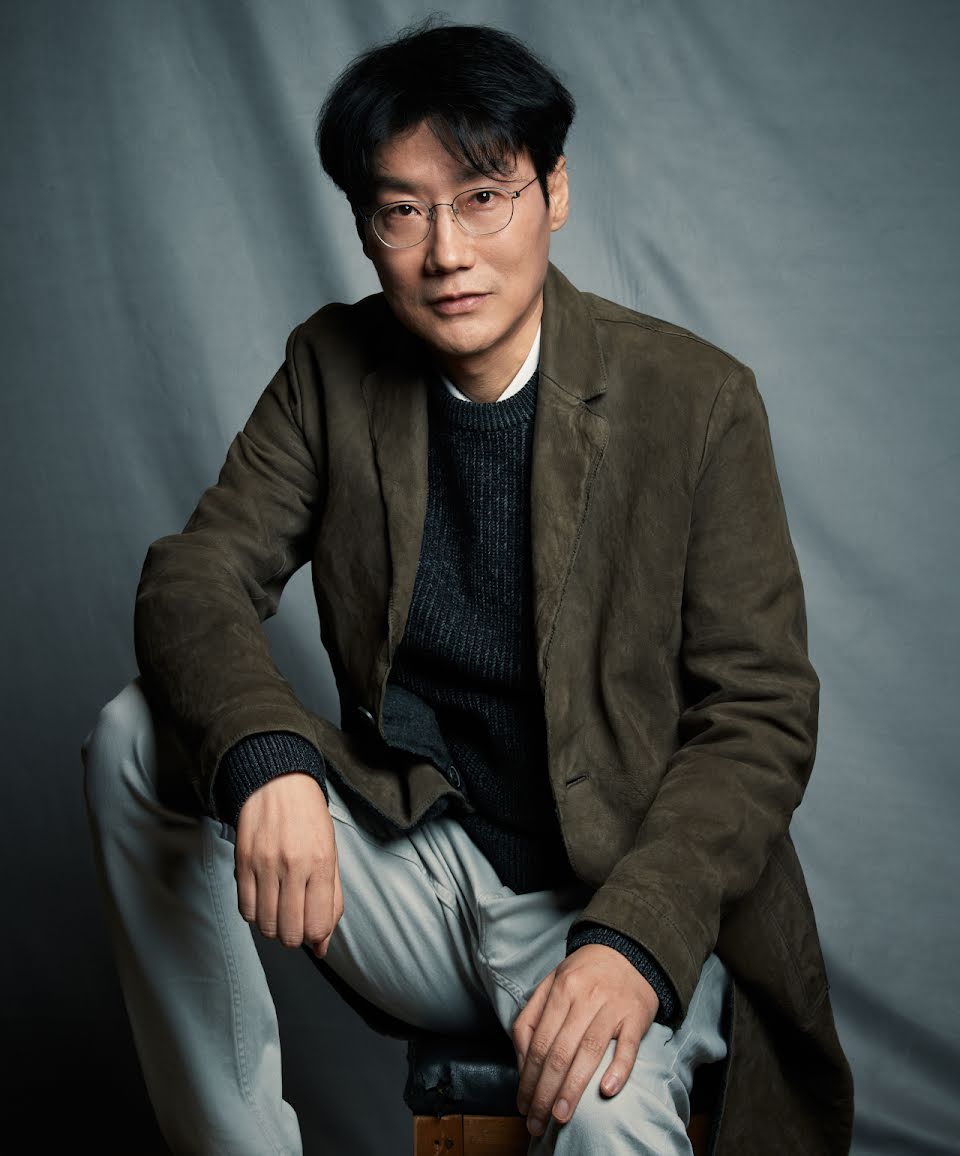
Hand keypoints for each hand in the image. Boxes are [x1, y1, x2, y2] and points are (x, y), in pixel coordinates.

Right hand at [234, 772, 342, 958]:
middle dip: (295, 937)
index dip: (316, 936)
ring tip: (280, 910)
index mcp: (322, 862)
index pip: (317, 925)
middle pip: (290, 932)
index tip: (314, 927)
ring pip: (265, 925)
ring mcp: (265, 864)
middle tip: (297, 922)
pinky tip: (263, 900)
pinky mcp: (243, 862)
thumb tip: (323, 945)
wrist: (279, 783)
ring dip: (274, 927)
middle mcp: (293, 865)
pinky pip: (245, 909)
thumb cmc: (310, 819)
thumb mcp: (332, 854)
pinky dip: (254, 914)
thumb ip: (332, 901)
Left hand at [512, 944, 658, 1136]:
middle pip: (560, 1052)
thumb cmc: (584, 974)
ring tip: (561, 1116)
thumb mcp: (550, 984)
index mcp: (561, 990)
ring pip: (589, 1052)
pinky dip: (618, 1070)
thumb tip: (522, 1061)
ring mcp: (612, 1007)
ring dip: (573, 1089)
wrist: (629, 951)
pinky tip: (606, 1091)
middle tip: (537, 1121)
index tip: (522, 1104)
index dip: (528, 1078)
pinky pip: (628, 1047)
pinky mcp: (636, 1016)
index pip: (539, 1042)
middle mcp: (585, 997)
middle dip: (545, 1092)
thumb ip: (531, 1018)